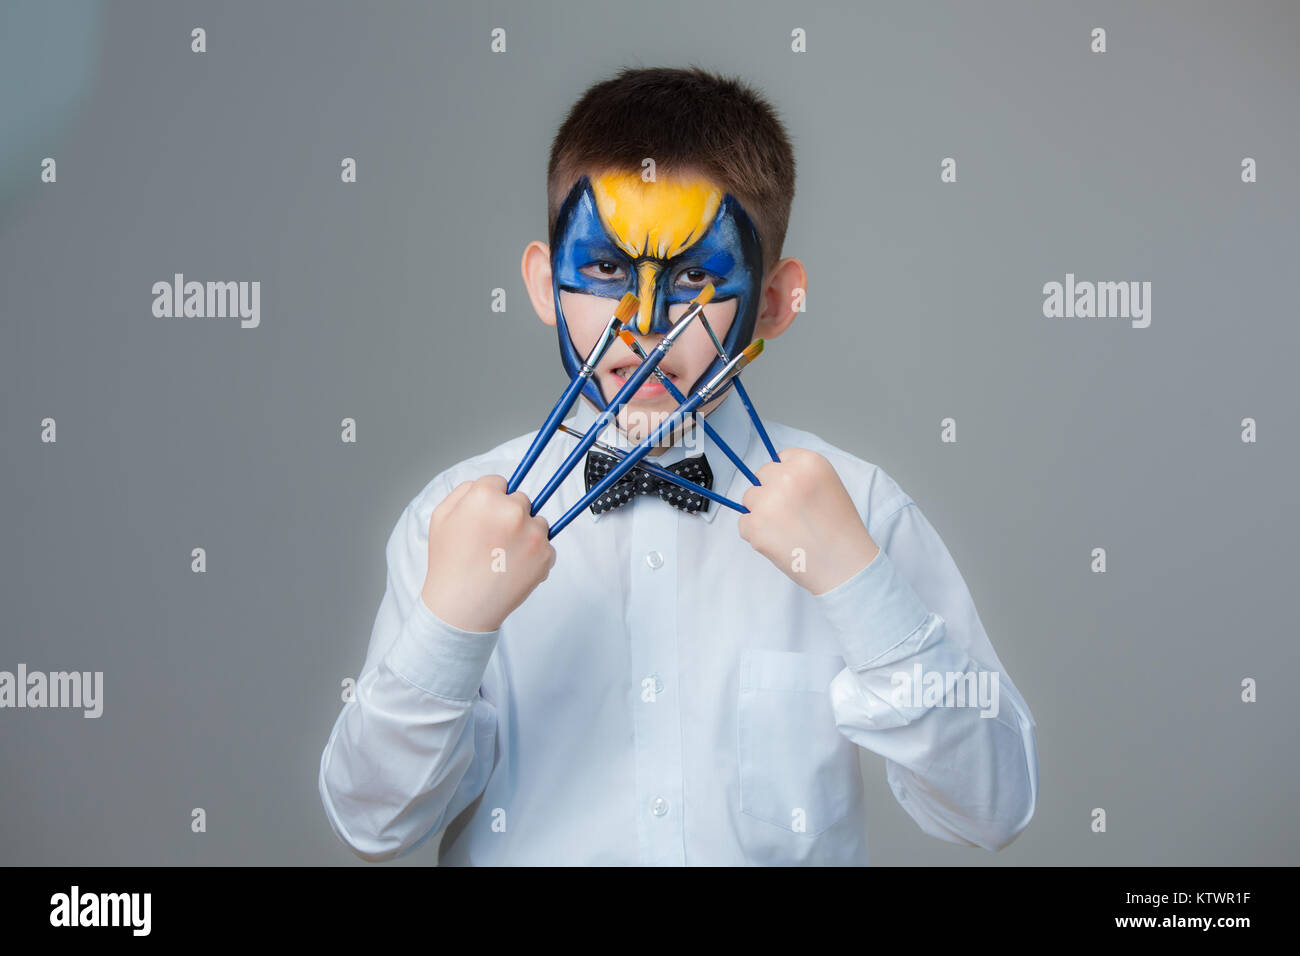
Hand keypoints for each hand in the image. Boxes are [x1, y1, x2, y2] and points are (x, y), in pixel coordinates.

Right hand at [420, 475, 555, 631]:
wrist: (462, 607)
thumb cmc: (448, 563)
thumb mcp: (441, 517)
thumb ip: (465, 491)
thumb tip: (491, 484)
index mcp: (485, 496)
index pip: (500, 482)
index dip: (491, 500)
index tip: (486, 517)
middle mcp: (513, 510)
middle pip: (521, 500)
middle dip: (510, 515)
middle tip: (493, 540)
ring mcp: (533, 533)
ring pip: (537, 522)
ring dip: (526, 534)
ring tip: (503, 556)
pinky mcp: (546, 555)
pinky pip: (546, 546)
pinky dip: (534, 556)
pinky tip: (513, 568)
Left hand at [737, 448, 880, 594]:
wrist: (844, 565)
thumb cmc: (840, 528)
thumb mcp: (829, 485)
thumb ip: (801, 475)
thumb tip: (771, 476)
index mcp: (808, 462)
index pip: (781, 458)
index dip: (786, 478)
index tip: (796, 494)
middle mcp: (786, 476)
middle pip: (762, 475)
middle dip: (771, 492)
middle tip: (792, 515)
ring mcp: (768, 501)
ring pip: (750, 499)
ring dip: (761, 512)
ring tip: (787, 530)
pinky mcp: (755, 525)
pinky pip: (744, 523)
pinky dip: (756, 534)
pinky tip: (780, 541)